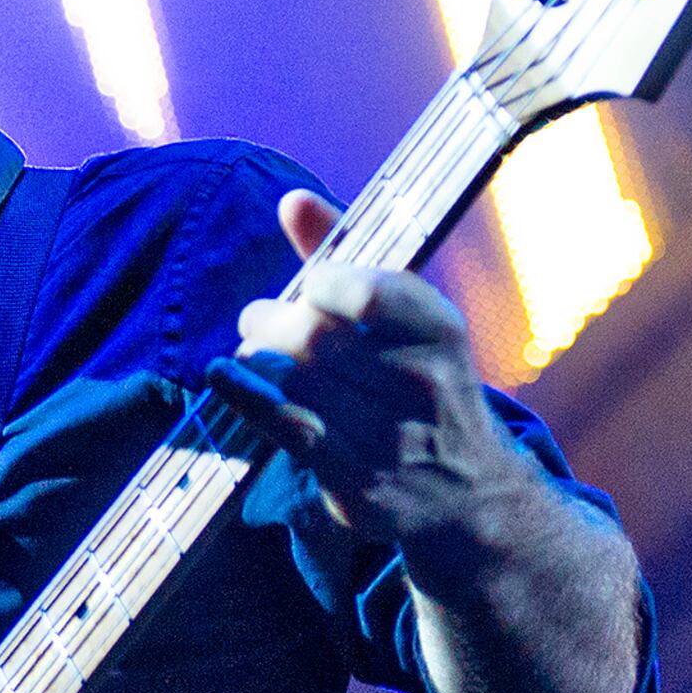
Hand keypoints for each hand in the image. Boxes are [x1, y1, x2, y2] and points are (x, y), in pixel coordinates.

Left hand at [210, 188, 517, 561]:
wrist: (468, 491)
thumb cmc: (422, 382)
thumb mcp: (406, 319)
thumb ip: (346, 256)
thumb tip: (291, 201)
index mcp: (440, 330)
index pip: (367, 292)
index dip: (321, 282)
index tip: (310, 287)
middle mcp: (423, 383)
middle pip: (314, 336)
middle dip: (271, 320)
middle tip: (258, 321)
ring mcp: (392, 438)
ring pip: (294, 378)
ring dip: (255, 357)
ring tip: (253, 354)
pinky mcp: (358, 481)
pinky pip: (285, 427)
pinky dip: (243, 396)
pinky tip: (222, 376)